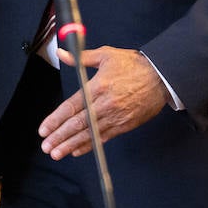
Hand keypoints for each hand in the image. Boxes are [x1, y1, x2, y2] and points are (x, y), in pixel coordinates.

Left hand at [37, 46, 168, 159]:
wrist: (163, 77)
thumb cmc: (134, 65)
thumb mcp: (106, 55)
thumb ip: (81, 58)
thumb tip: (61, 54)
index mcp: (98, 86)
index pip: (72, 106)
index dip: (56, 119)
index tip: (44, 129)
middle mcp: (105, 104)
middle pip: (78, 124)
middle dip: (60, 137)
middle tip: (46, 146)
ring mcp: (116, 117)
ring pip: (90, 134)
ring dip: (71, 145)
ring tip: (57, 153)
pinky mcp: (125, 125)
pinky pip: (104, 138)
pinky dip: (90, 146)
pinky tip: (77, 150)